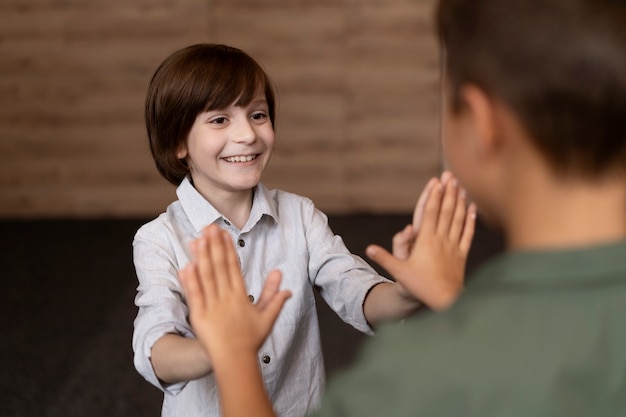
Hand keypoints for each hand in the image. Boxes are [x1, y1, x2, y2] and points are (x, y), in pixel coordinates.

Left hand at [179, 225, 291, 361]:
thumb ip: (274, 296)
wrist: (235, 361)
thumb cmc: (250, 340)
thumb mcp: (267, 317)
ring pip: (206, 276)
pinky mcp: (199, 316)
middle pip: (219, 266)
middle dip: (214, 244)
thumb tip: (282, 277)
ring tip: (197, 238)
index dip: (227, 248)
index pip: (233, 266)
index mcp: (240, 295)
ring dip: (201, 256)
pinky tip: (186, 265)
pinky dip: (190, 281)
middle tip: (209, 226)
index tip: (223, 232)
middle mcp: (226, 297)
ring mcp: (212, 306)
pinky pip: (195, 295)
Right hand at [366, 172, 475, 310]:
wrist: (445, 301)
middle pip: (446, 211)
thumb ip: (385, 258)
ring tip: (461, 187)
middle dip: (448, 192)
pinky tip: (473, 209)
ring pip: (458, 219)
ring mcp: (454, 246)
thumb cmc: (421, 287)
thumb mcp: (399, 272)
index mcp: (426, 241)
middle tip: (450, 176)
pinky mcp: (462, 254)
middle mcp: (442, 240)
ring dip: (459, 202)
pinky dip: (470, 220)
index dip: (433, 196)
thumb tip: (368, 249)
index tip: (437, 181)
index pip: (430, 213)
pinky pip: (467, 234)